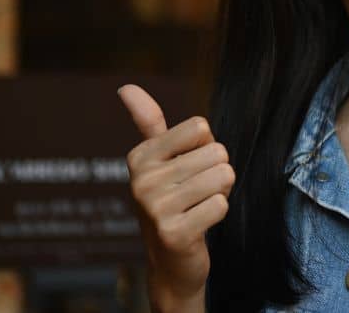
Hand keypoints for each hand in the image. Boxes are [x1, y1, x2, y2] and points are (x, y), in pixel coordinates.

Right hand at [119, 84, 232, 311]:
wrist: (170, 262)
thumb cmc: (173, 202)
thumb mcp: (158, 161)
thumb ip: (148, 123)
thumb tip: (125, 87)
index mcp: (140, 156)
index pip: (200, 127)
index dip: (206, 148)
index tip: (188, 169)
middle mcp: (141, 180)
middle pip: (217, 152)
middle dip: (217, 173)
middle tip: (196, 194)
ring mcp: (155, 208)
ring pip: (223, 176)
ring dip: (220, 192)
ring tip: (199, 206)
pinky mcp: (174, 233)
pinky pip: (221, 204)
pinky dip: (218, 213)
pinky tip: (200, 225)